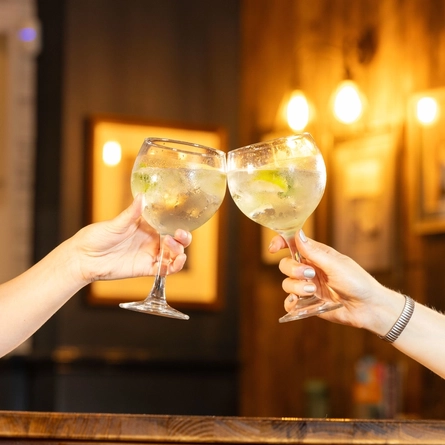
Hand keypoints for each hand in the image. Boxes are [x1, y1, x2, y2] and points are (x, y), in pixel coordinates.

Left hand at [71, 195, 191, 284]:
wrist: (83, 258)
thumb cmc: (96, 236)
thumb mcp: (116, 224)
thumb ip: (131, 213)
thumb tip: (142, 197)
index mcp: (147, 225)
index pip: (168, 223)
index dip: (178, 223)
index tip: (180, 222)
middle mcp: (151, 240)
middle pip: (176, 240)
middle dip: (183, 238)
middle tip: (179, 235)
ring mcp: (149, 255)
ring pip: (173, 254)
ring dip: (179, 251)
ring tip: (171, 246)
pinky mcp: (146, 268)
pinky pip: (165, 269)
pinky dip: (175, 267)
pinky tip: (176, 262)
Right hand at [268, 230, 399, 332]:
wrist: (368, 307)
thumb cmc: (358, 282)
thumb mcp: (336, 265)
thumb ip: (314, 252)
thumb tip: (297, 234)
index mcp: (316, 255)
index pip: (292, 244)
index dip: (280, 242)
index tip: (274, 248)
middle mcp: (310, 269)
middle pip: (285, 264)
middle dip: (293, 269)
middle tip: (309, 275)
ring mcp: (308, 286)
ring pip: (287, 283)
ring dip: (296, 286)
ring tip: (312, 291)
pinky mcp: (308, 303)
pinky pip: (290, 302)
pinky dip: (291, 303)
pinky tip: (298, 303)